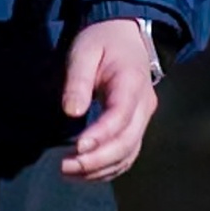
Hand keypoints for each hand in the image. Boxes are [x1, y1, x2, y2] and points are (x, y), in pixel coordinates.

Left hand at [59, 18, 158, 182]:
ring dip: (100, 169)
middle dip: (97, 160)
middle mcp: (144, 106)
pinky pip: (127, 155)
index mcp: (132, 83)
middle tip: (65, 166)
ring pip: (128, 154)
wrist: (127, 37)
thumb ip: (78, 80)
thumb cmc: (102, 42)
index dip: (100, 136)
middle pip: (127, 142)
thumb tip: (72, 112)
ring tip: (69, 172)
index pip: (120, 116)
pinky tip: (84, 172)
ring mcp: (143, 119)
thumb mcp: (85, 51)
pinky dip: (108, 169)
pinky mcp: (137, 127)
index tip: (77, 148)